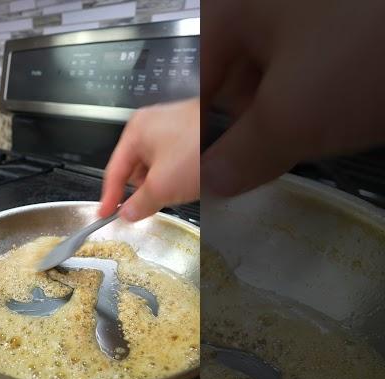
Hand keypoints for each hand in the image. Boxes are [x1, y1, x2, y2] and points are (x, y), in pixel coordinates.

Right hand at [99, 98, 199, 221]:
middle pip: (136, 169)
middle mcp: (152, 125)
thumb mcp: (161, 186)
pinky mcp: (193, 135)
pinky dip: (180, 176)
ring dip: (165, 184)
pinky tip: (193, 181)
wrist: (238, 131)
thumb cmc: (197, 149)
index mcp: (136, 131)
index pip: (113, 171)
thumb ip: (139, 203)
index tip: (105, 214)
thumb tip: (127, 214)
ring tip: (181, 188)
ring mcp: (174, 129)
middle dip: (144, 189)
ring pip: (158, 168)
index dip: (109, 197)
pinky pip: (176, 162)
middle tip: (155, 203)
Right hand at [202, 0, 384, 195]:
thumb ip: (236, 158)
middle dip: (242, 125)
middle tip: (255, 162)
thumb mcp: (291, 116)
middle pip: (232, 77)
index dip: (189, 132)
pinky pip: (311, 69)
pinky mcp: (342, 28)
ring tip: (300, 141)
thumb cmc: (365, 52)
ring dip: (282, 117)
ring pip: (276, 76)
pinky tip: (332, 117)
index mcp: (235, 8)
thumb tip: (209, 184)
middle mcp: (266, 6)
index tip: (200, 174)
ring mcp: (307, 16)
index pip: (191, 80)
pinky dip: (315, 100)